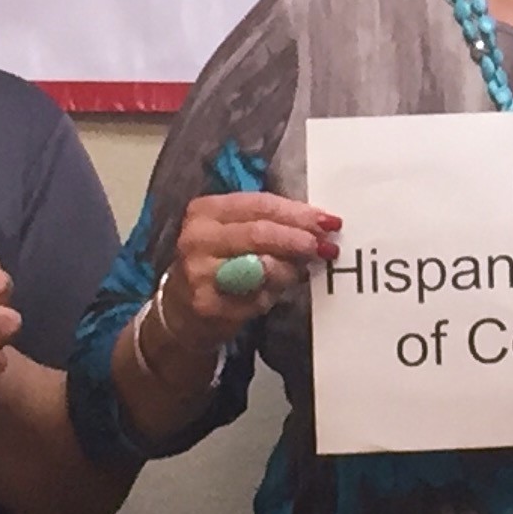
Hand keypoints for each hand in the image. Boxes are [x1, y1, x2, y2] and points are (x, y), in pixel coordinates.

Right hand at [148, 192, 342, 372]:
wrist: (183, 309)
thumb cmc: (220, 263)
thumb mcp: (238, 234)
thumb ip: (272, 224)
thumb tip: (321, 224)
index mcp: (206, 210)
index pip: (261, 204)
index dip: (298, 213)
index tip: (329, 221)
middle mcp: (197, 237)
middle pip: (261, 232)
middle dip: (299, 239)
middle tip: (327, 247)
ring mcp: (198, 271)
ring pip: (261, 265)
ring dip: (290, 269)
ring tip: (300, 271)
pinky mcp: (207, 303)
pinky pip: (255, 296)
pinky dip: (273, 293)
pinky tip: (275, 292)